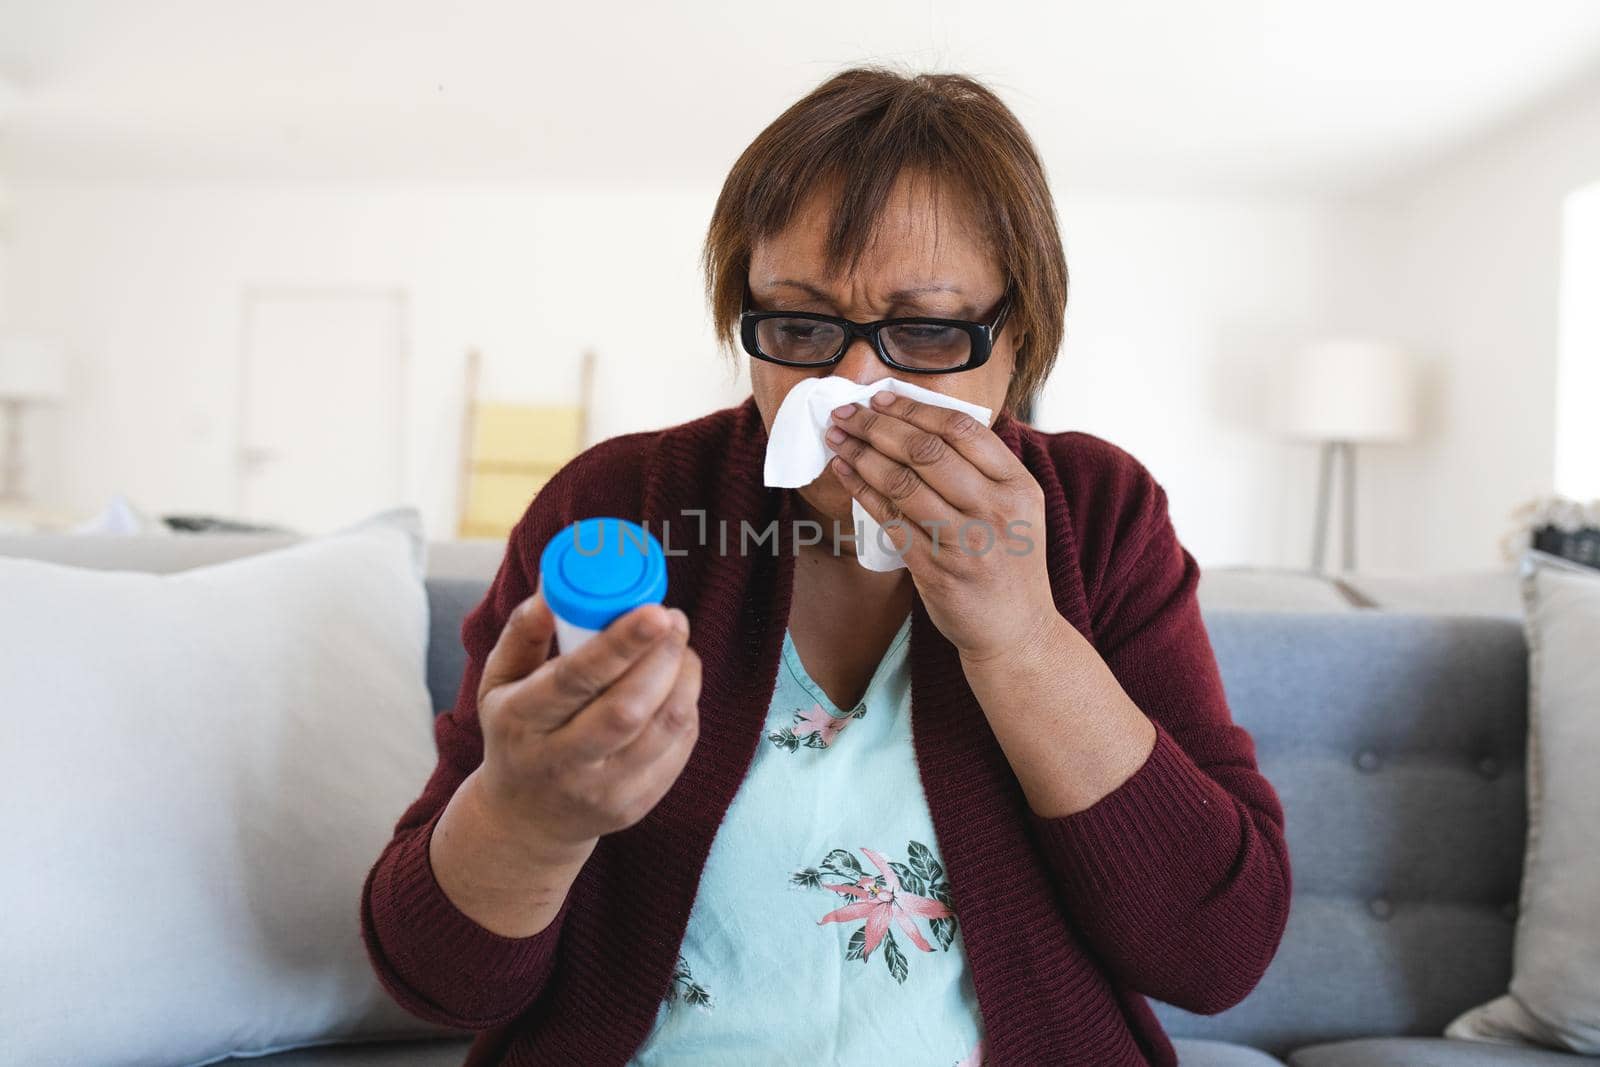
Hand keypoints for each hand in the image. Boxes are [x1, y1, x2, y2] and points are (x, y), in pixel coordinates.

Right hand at [473, 588, 701, 851]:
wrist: (525, 818)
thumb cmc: (515, 731)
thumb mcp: (499, 682)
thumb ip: (522, 634)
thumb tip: (550, 590)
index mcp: (521, 721)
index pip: (574, 680)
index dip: (620, 644)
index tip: (656, 611)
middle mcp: (559, 762)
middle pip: (627, 709)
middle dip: (662, 656)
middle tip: (673, 618)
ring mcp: (601, 791)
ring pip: (663, 727)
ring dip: (684, 677)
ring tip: (678, 647)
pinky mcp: (634, 807)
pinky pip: (679, 748)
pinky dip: (686, 707)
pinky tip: (675, 686)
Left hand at [825, 390, 1058, 662]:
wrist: (1016, 632)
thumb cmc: (1009, 562)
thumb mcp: (1017, 509)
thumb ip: (982, 469)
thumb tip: (920, 421)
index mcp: (1018, 486)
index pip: (962, 429)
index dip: (914, 408)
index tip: (881, 398)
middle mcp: (995, 510)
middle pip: (926, 450)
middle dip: (877, 425)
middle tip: (846, 413)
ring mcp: (965, 542)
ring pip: (901, 482)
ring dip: (861, 454)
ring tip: (837, 438)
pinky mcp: (936, 570)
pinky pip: (889, 520)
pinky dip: (861, 491)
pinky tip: (844, 473)